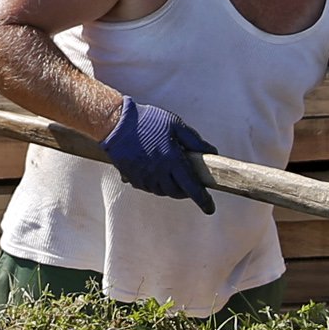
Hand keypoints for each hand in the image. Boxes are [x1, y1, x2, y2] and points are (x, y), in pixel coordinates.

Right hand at [99, 97, 215, 213]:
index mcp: (173, 160)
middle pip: (177, 193)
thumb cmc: (148, 121)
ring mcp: (144, 177)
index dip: (203, 200)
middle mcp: (159, 173)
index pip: (192, 187)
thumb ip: (195, 141)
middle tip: (190, 184)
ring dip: (170, 188)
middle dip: (186, 192)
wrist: (116, 123)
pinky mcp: (133, 178)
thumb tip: (211, 153)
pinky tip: (156, 172)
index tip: (210, 208)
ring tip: (172, 174)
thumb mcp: (176, 125)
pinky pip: (148, 188)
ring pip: (162, 192)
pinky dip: (156, 184)